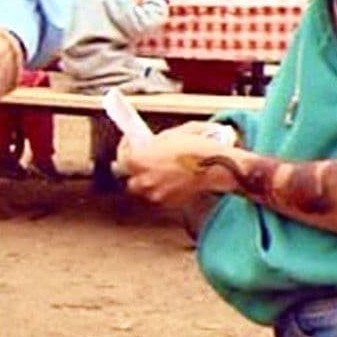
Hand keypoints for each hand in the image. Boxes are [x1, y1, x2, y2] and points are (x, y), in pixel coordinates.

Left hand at [120, 128, 235, 206]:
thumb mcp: (173, 133)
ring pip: (145, 190)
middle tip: (143, 161)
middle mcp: (144, 180)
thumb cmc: (196, 148)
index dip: (125, 149)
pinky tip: (173, 179)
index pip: (120, 158)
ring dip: (149, 181)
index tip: (131, 143)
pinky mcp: (170, 203)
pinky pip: (161, 197)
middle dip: (135, 171)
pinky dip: (163, 189)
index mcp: (139, 160)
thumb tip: (153, 141)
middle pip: (129, 179)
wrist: (215, 166)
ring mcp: (156, 194)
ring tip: (160, 171)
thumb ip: (156, 140)